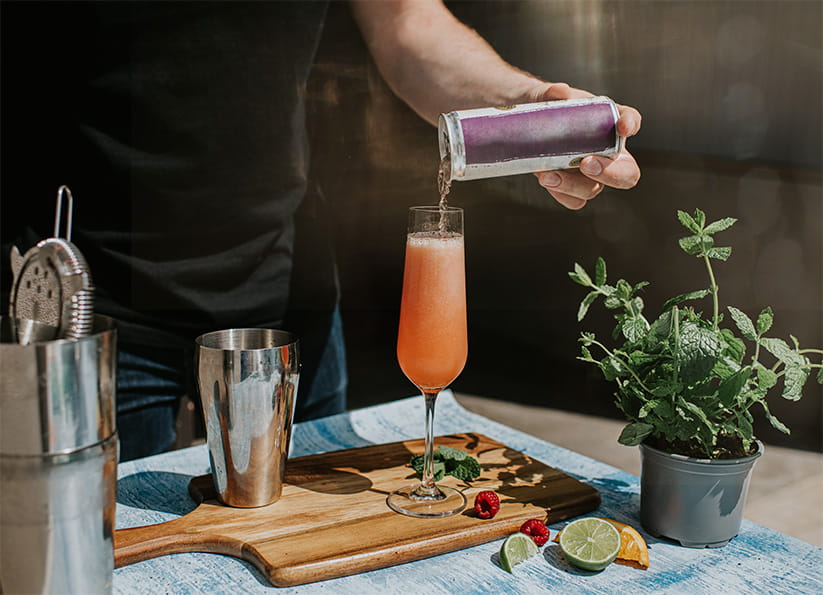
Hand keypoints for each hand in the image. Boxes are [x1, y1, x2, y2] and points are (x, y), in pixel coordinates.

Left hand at [531, 83, 641, 209]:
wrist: (524, 126)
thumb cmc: (545, 108)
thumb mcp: (545, 97)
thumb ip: (552, 93)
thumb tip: (560, 92)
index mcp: (608, 121)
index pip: (631, 119)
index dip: (631, 124)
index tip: (622, 127)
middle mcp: (606, 150)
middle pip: (626, 171)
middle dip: (611, 173)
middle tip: (586, 163)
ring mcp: (591, 173)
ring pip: (595, 189)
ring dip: (573, 185)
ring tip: (548, 175)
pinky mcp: (572, 188)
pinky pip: (575, 200)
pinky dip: (561, 194)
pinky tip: (547, 181)